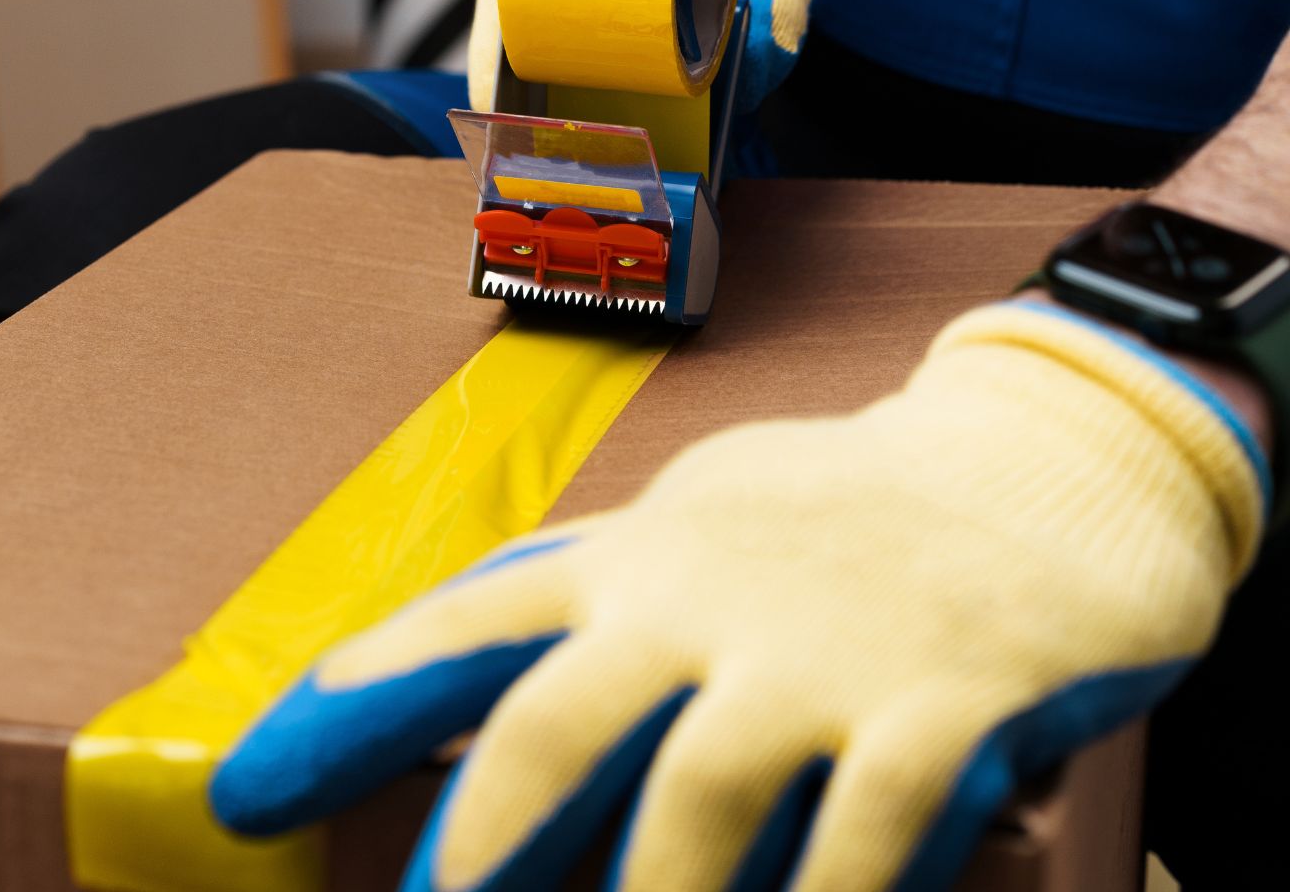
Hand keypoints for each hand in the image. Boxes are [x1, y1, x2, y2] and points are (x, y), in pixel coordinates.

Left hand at [211, 304, 1264, 890]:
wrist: (1060, 460)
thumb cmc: (851, 509)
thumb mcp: (706, 515)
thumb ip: (603, 588)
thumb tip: (477, 664)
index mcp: (640, 552)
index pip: (470, 620)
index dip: (354, 705)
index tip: (246, 784)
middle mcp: (707, 595)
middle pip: (555, 730)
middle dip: (477, 847)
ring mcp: (822, 651)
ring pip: (698, 806)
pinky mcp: (943, 704)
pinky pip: (863, 840)